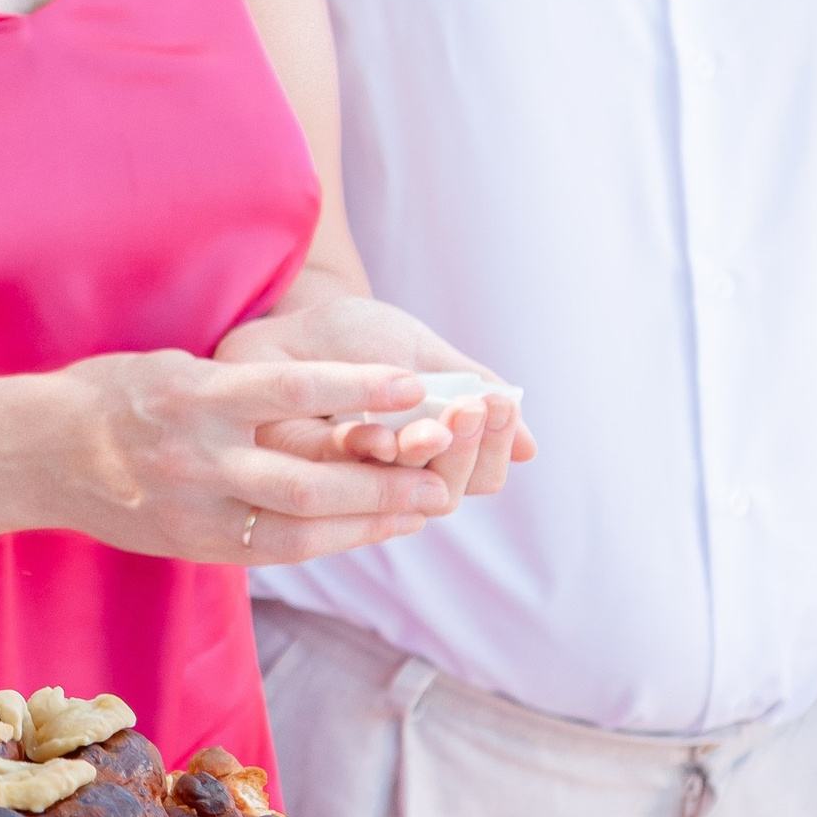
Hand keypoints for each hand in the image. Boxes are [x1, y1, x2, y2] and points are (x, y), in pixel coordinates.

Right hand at [34, 347, 475, 568]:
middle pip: (306, 479)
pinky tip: (371, 528)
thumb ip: (244, 386)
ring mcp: (193, 509)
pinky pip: (276, 550)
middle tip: (442, 475)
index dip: (357, 388)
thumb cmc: (118, 395)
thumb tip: (332, 395)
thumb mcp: (177, 368)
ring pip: (299, 527)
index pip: (290, 388)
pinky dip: (332, 539)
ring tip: (423, 508)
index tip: (415, 382)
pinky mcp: (192, 545)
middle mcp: (196, 457)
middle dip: (382, 482)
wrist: (40, 454)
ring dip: (370, 520)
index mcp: (194, 397)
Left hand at [221, 291, 534, 503]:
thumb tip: (531, 449)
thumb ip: (471, 393)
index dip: (496, 442)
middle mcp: (396, 477)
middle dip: (463, 451)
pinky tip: (379, 434)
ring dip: (420, 458)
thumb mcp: (420, 351)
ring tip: (429, 424)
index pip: (484, 471)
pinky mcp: (302, 474)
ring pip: (400, 497)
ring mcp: (351, 481)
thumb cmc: (355, 338)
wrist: (285, 319)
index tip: (497, 402)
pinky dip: (366, 456)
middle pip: (448, 492)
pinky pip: (342, 480)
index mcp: (434, 451)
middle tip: (467, 410)